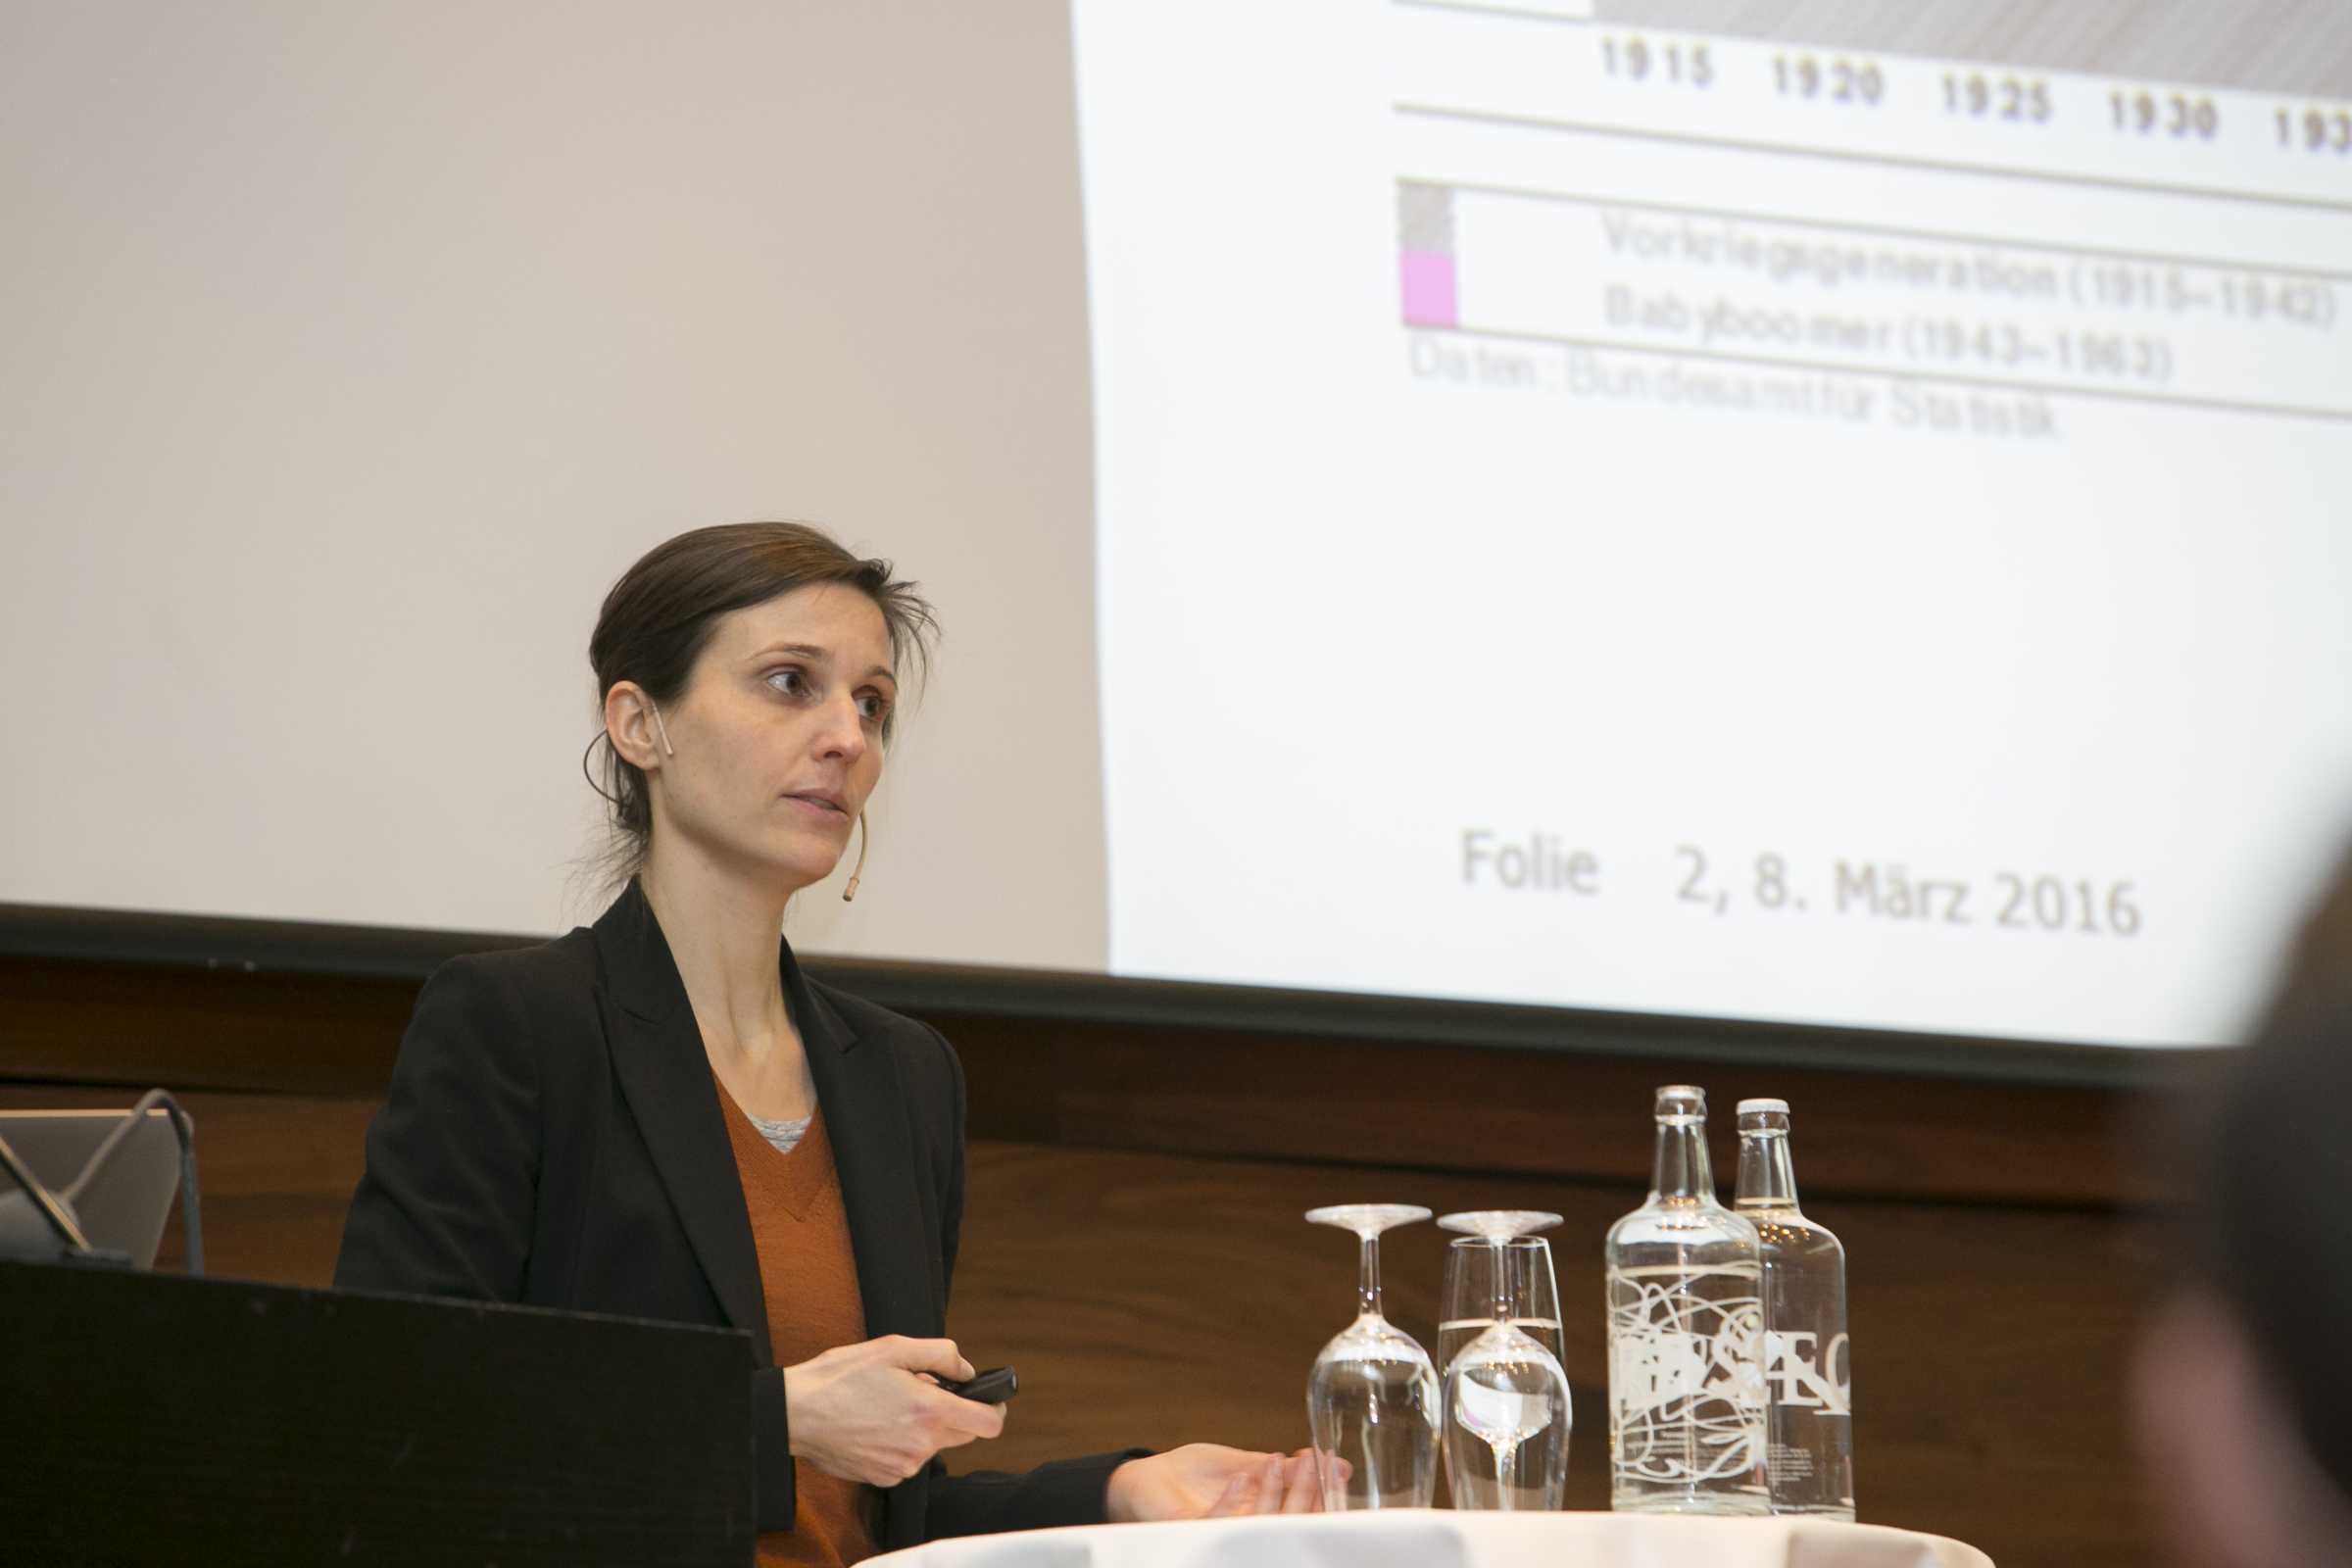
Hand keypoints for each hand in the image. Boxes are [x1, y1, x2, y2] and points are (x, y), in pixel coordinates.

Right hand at [783, 1335, 1006, 1485]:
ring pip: (934, 1445)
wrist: (796, 1414)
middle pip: (964, 1434)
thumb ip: (942, 1354)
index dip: (995, 1409)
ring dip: (924, 1427)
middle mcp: (921, 1445)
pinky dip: (902, 1443)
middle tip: (922, 1391)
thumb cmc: (840, 1377)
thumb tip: (967, 1369)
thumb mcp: (894, 1347)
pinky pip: (909, 1459)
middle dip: (954, 1412)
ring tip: (890, 1405)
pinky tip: (876, 1425)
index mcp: (930, 1411)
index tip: (987, 1398)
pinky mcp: (885, 1478)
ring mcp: (903, 1467)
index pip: (989, 1424)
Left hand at [1105, 1444, 1325, 1520]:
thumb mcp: (1245, 1464)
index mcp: (1263, 1517)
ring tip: (1282, 1459)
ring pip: (1258, 1525)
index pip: (1301, 1513)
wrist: (1150, 1477)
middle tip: (1318, 1463)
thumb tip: (1336, 1465)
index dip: (1321, 1493)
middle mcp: (1247, 1532)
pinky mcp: (1195, 1532)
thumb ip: (1282, 1470)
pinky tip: (1243, 1476)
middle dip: (1307, 1492)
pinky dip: (1232, 1501)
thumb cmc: (1196, 1475)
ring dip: (1274, 1492)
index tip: (1335, 1467)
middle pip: (1288, 1523)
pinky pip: (1218, 1524)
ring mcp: (1222, 1534)